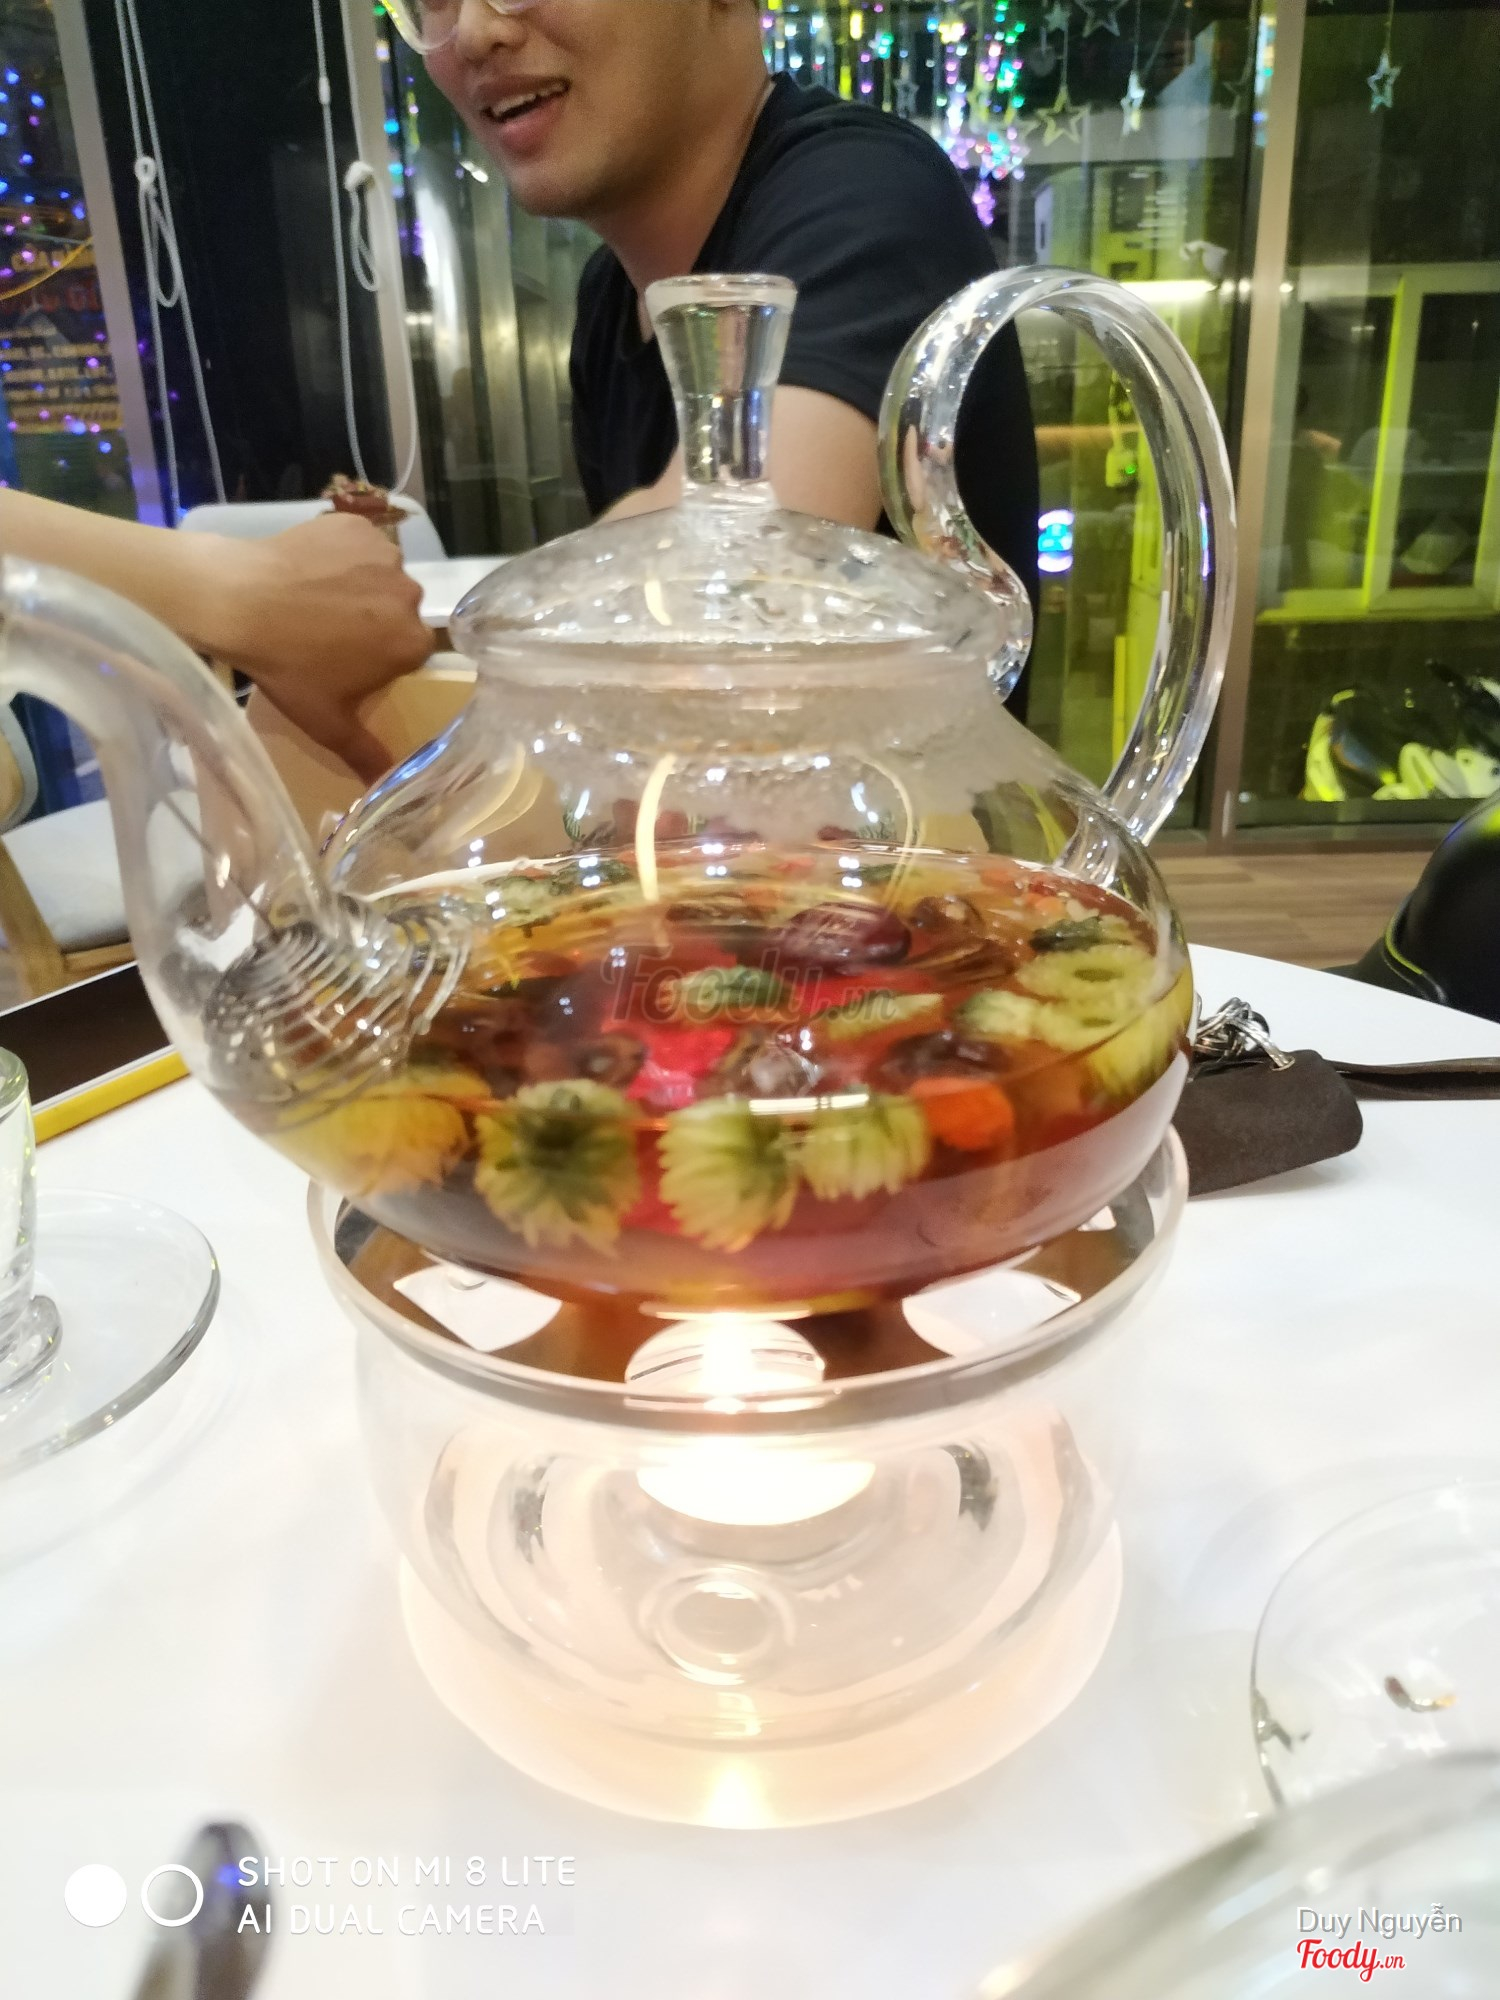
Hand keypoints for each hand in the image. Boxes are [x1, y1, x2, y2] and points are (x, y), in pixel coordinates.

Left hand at [205, 513, 436, 781]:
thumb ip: (364, 754)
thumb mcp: (326, 722)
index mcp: (412, 643)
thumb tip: (386, 785)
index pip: (411, 651)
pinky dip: (339, 553)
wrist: (236, 600)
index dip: (381, 656)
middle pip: (398, 610)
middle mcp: (409, 594)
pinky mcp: (354, 525)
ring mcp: (383, 554)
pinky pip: (357, 543)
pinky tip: (308, 568)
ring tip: (314, 597)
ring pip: (379, 574)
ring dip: (358, 584)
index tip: (349, 661)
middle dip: (373, 619)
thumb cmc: (287, 667)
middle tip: (327, 631)